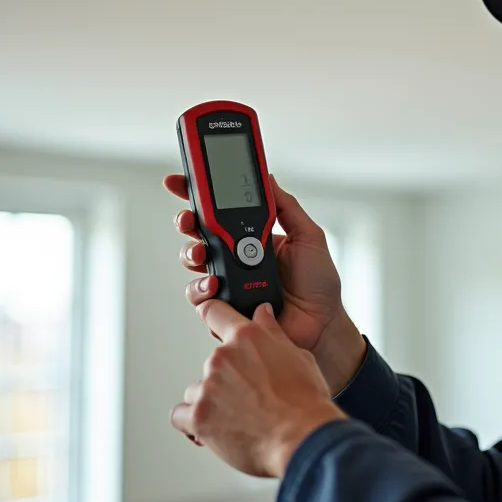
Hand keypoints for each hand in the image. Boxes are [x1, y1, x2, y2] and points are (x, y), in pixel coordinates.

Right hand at [164, 173, 365, 393]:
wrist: (323, 323)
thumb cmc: (318, 283)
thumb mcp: (308, 236)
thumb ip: (287, 207)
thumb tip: (267, 177)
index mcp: (251, 235)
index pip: (218, 210)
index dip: (195, 194)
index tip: (178, 180)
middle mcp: (234, 256)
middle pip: (197, 233)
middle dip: (185, 221)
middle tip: (188, 219)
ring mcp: (228, 282)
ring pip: (193, 262)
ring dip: (191, 253)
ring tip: (203, 253)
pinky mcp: (224, 308)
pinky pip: (200, 297)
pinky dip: (201, 288)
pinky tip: (215, 284)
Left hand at [171, 300, 346, 477]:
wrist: (302, 439)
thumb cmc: (305, 403)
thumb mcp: (298, 357)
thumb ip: (273, 333)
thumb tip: (263, 312)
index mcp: (246, 337)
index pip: (215, 311)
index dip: (212, 314)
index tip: (210, 317)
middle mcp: (222, 357)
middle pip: (212, 363)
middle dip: (227, 379)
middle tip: (251, 398)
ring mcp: (208, 387)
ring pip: (196, 390)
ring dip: (210, 402)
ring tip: (238, 418)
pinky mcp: (199, 416)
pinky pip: (180, 416)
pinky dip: (193, 423)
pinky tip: (214, 430)